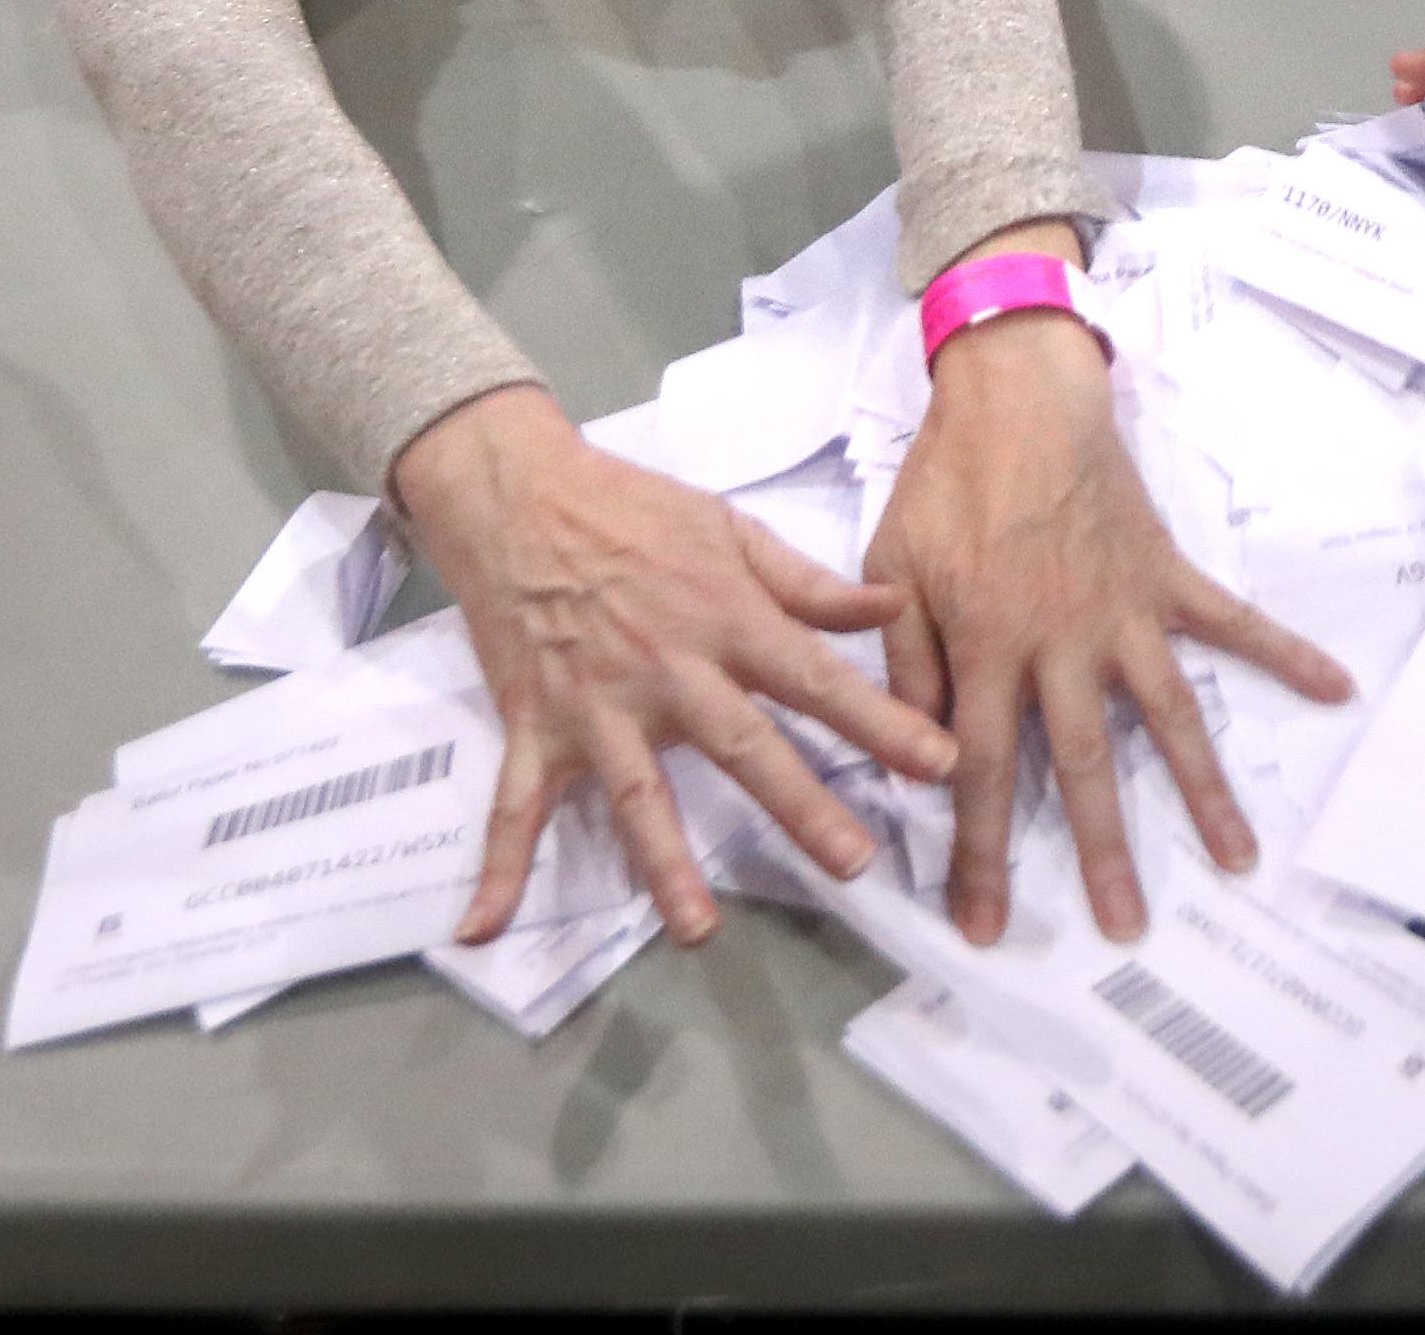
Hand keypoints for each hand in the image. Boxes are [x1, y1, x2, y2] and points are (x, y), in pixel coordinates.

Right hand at [392, 383, 961, 945]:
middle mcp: (670, 673)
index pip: (819, 680)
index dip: (883, 722)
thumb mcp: (731, 528)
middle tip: (855, 862)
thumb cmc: (633, 508)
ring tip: (698, 930)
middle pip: (744, 748)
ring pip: (637, 796)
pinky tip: (482, 925)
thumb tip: (893, 606)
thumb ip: (810, 584)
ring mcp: (598, 707)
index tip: (941, 765)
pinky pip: (513, 806)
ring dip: (665, 864)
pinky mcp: (535, 726)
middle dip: (802, 807)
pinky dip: (497, 866)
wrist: (517, 493)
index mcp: (727, 621)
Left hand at [863, 253, 1348, 941]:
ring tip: (1238, 859)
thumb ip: (904, 666)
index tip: (984, 925)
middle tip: (1127, 928)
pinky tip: (1335, 688)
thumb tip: (919, 755)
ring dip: (1203, 790)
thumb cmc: (944, 483)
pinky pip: (1233, 623)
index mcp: (987, 649)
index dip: (979, 854)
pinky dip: (1285, 653)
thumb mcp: (893, 574)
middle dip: (1104, 853)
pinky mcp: (1166, 577)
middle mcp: (1063, 644)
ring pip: (1169, 716)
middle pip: (1086, 766)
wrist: (1015, 396)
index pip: (981, 773)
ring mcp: (1124, 613)